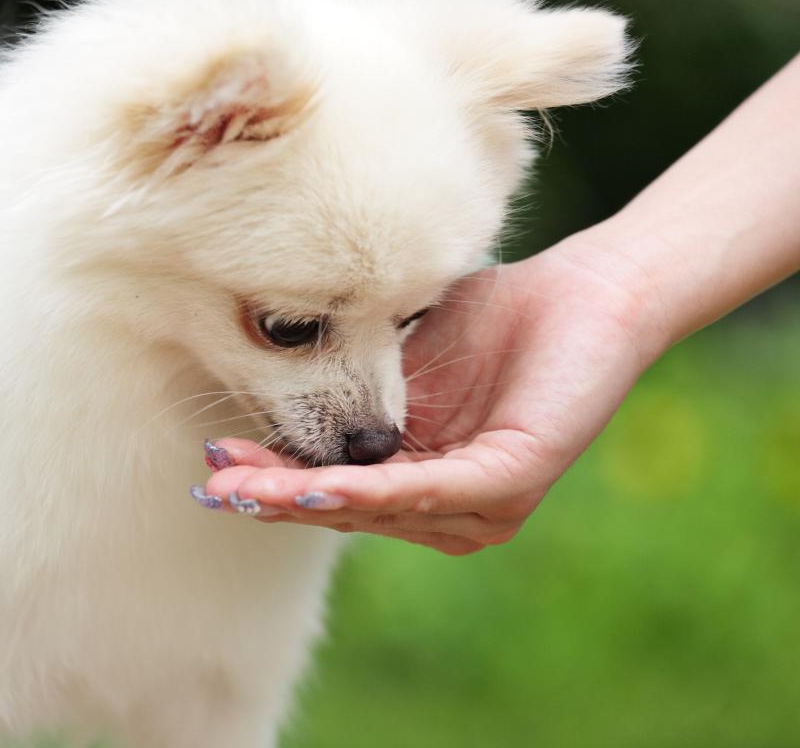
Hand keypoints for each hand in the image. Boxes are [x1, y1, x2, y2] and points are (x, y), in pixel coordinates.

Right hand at [201, 238, 667, 553]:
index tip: (215, 463)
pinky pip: (430, 491)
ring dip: (308, 500)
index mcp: (421, 477)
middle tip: (214, 489)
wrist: (585, 289)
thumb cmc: (497, 318)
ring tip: (248, 490)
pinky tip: (320, 486)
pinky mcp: (512, 481)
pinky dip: (371, 492)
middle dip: (277, 499)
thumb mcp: (401, 358)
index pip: (337, 491)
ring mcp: (483, 504)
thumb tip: (269, 391)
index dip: (276, 481)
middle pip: (349, 511)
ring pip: (380, 509)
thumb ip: (349, 388)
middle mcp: (450, 505)